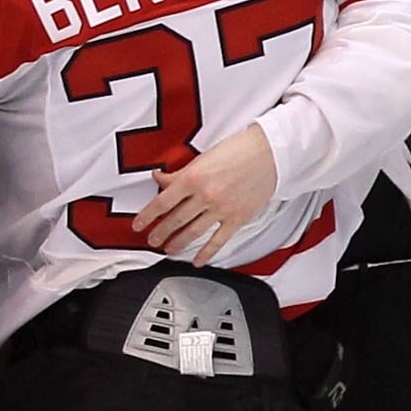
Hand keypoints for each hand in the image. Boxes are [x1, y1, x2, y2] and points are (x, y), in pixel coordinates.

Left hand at [133, 124, 277, 262]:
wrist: (272, 153)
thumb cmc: (239, 149)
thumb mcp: (203, 158)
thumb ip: (180, 173)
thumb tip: (159, 178)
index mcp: (193, 177)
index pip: (162, 202)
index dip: (147, 216)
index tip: (138, 225)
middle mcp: (205, 195)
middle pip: (175, 220)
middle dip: (160, 232)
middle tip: (151, 239)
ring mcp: (221, 209)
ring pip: (193, 232)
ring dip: (177, 243)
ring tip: (168, 249)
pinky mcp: (237, 218)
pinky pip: (218, 240)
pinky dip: (206, 253)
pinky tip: (197, 261)